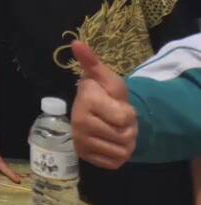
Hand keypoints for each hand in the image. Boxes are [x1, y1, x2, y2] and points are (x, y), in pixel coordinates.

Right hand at [70, 41, 137, 168]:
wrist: (97, 114)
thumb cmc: (104, 93)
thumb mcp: (106, 77)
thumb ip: (92, 61)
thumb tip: (76, 42)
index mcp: (85, 102)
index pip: (124, 118)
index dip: (128, 112)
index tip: (117, 104)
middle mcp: (78, 123)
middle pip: (124, 136)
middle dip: (128, 129)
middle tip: (118, 120)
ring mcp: (80, 142)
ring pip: (122, 151)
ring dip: (125, 143)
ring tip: (115, 131)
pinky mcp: (85, 157)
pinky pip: (115, 163)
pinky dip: (118, 155)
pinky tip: (110, 143)